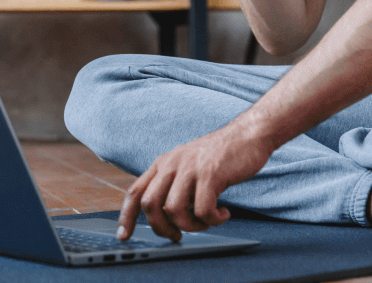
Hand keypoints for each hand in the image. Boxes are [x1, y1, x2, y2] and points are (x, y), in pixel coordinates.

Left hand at [116, 122, 272, 242]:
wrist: (247, 135)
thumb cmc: (220, 155)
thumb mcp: (188, 164)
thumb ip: (174, 184)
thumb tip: (165, 216)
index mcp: (163, 163)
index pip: (136, 192)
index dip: (127, 216)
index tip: (124, 236)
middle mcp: (172, 164)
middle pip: (150, 205)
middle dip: (162, 228)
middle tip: (178, 235)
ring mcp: (190, 168)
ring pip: (174, 210)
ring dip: (190, 226)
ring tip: (205, 222)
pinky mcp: (210, 174)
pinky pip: (203, 210)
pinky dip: (213, 220)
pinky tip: (223, 213)